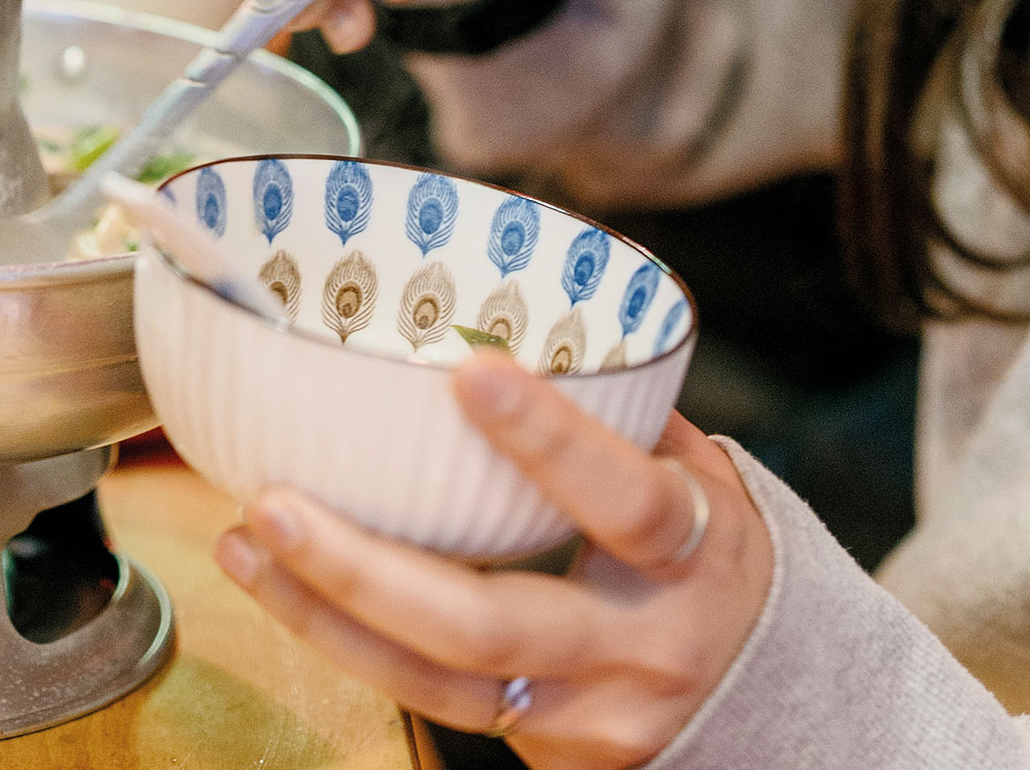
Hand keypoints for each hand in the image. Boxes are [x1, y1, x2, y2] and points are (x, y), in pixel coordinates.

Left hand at [216, 350, 774, 767]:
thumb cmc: (719, 556)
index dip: (551, 439)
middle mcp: (639, 649)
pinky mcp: (545, 752)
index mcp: (691, 555)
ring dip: (327, 613)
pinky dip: (357, 643)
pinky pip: (439, 702)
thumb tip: (513, 304)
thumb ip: (618, 407)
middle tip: (278, 499)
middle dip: (368, 569)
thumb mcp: (701, 472)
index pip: (625, 501)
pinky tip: (291, 588)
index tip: (470, 368)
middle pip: (491, 625)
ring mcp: (585, 717)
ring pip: (439, 683)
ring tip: (247, 541)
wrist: (782, 702)